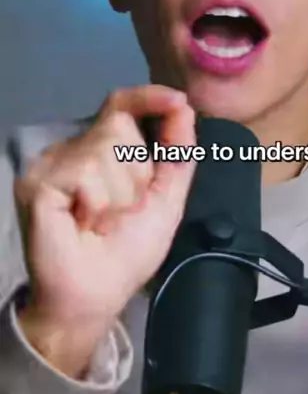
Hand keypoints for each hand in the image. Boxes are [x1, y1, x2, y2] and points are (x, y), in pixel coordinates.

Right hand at [14, 85, 195, 376]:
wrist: (96, 296)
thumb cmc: (127, 253)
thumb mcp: (165, 201)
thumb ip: (177, 155)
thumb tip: (184, 108)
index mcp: (99, 152)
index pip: (120, 107)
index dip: (147, 97)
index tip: (178, 101)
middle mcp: (71, 151)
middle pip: (119, 127)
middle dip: (137, 173)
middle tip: (120, 211)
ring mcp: (50, 165)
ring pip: (105, 148)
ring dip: (119, 194)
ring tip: (100, 221)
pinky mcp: (37, 183)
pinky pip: (86, 173)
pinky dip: (98, 204)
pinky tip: (83, 225)